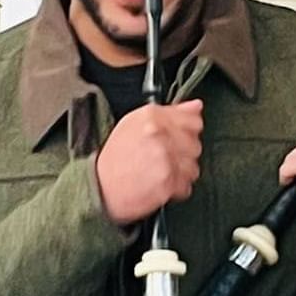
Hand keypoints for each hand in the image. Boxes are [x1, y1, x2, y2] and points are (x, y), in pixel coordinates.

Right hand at [96, 99, 203, 225]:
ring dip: (180, 172)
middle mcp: (159, 134)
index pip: (194, 120)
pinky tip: (159, 184)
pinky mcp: (167, 182)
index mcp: (152, 116)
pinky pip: (186, 185)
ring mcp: (164, 159)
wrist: (100, 187)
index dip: (188, 132)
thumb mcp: (136, 123)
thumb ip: (171, 112)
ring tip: (159, 172)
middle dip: (183, 154)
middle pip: (195, 145)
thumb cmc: (116, 157)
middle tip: (162, 159)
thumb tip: (196, 106)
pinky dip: (176, 189)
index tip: (178, 139)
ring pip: (193, 166)